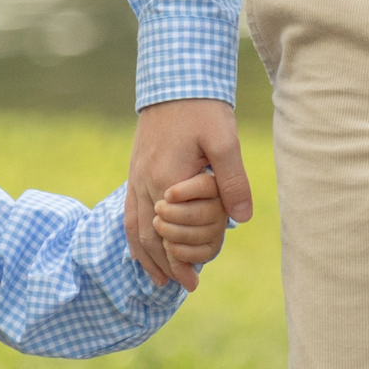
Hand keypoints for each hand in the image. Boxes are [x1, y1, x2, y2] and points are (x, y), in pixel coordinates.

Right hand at [125, 99, 252, 290]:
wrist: (173, 82)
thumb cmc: (202, 109)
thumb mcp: (224, 141)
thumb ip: (231, 181)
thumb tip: (240, 218)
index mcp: (167, 180)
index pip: (173, 233)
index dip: (182, 259)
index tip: (195, 279)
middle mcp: (146, 184)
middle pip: (151, 238)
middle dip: (167, 266)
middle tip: (185, 287)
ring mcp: (136, 179)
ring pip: (135, 230)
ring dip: (148, 257)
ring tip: (161, 280)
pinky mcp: (135, 172)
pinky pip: (128, 214)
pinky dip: (134, 237)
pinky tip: (142, 249)